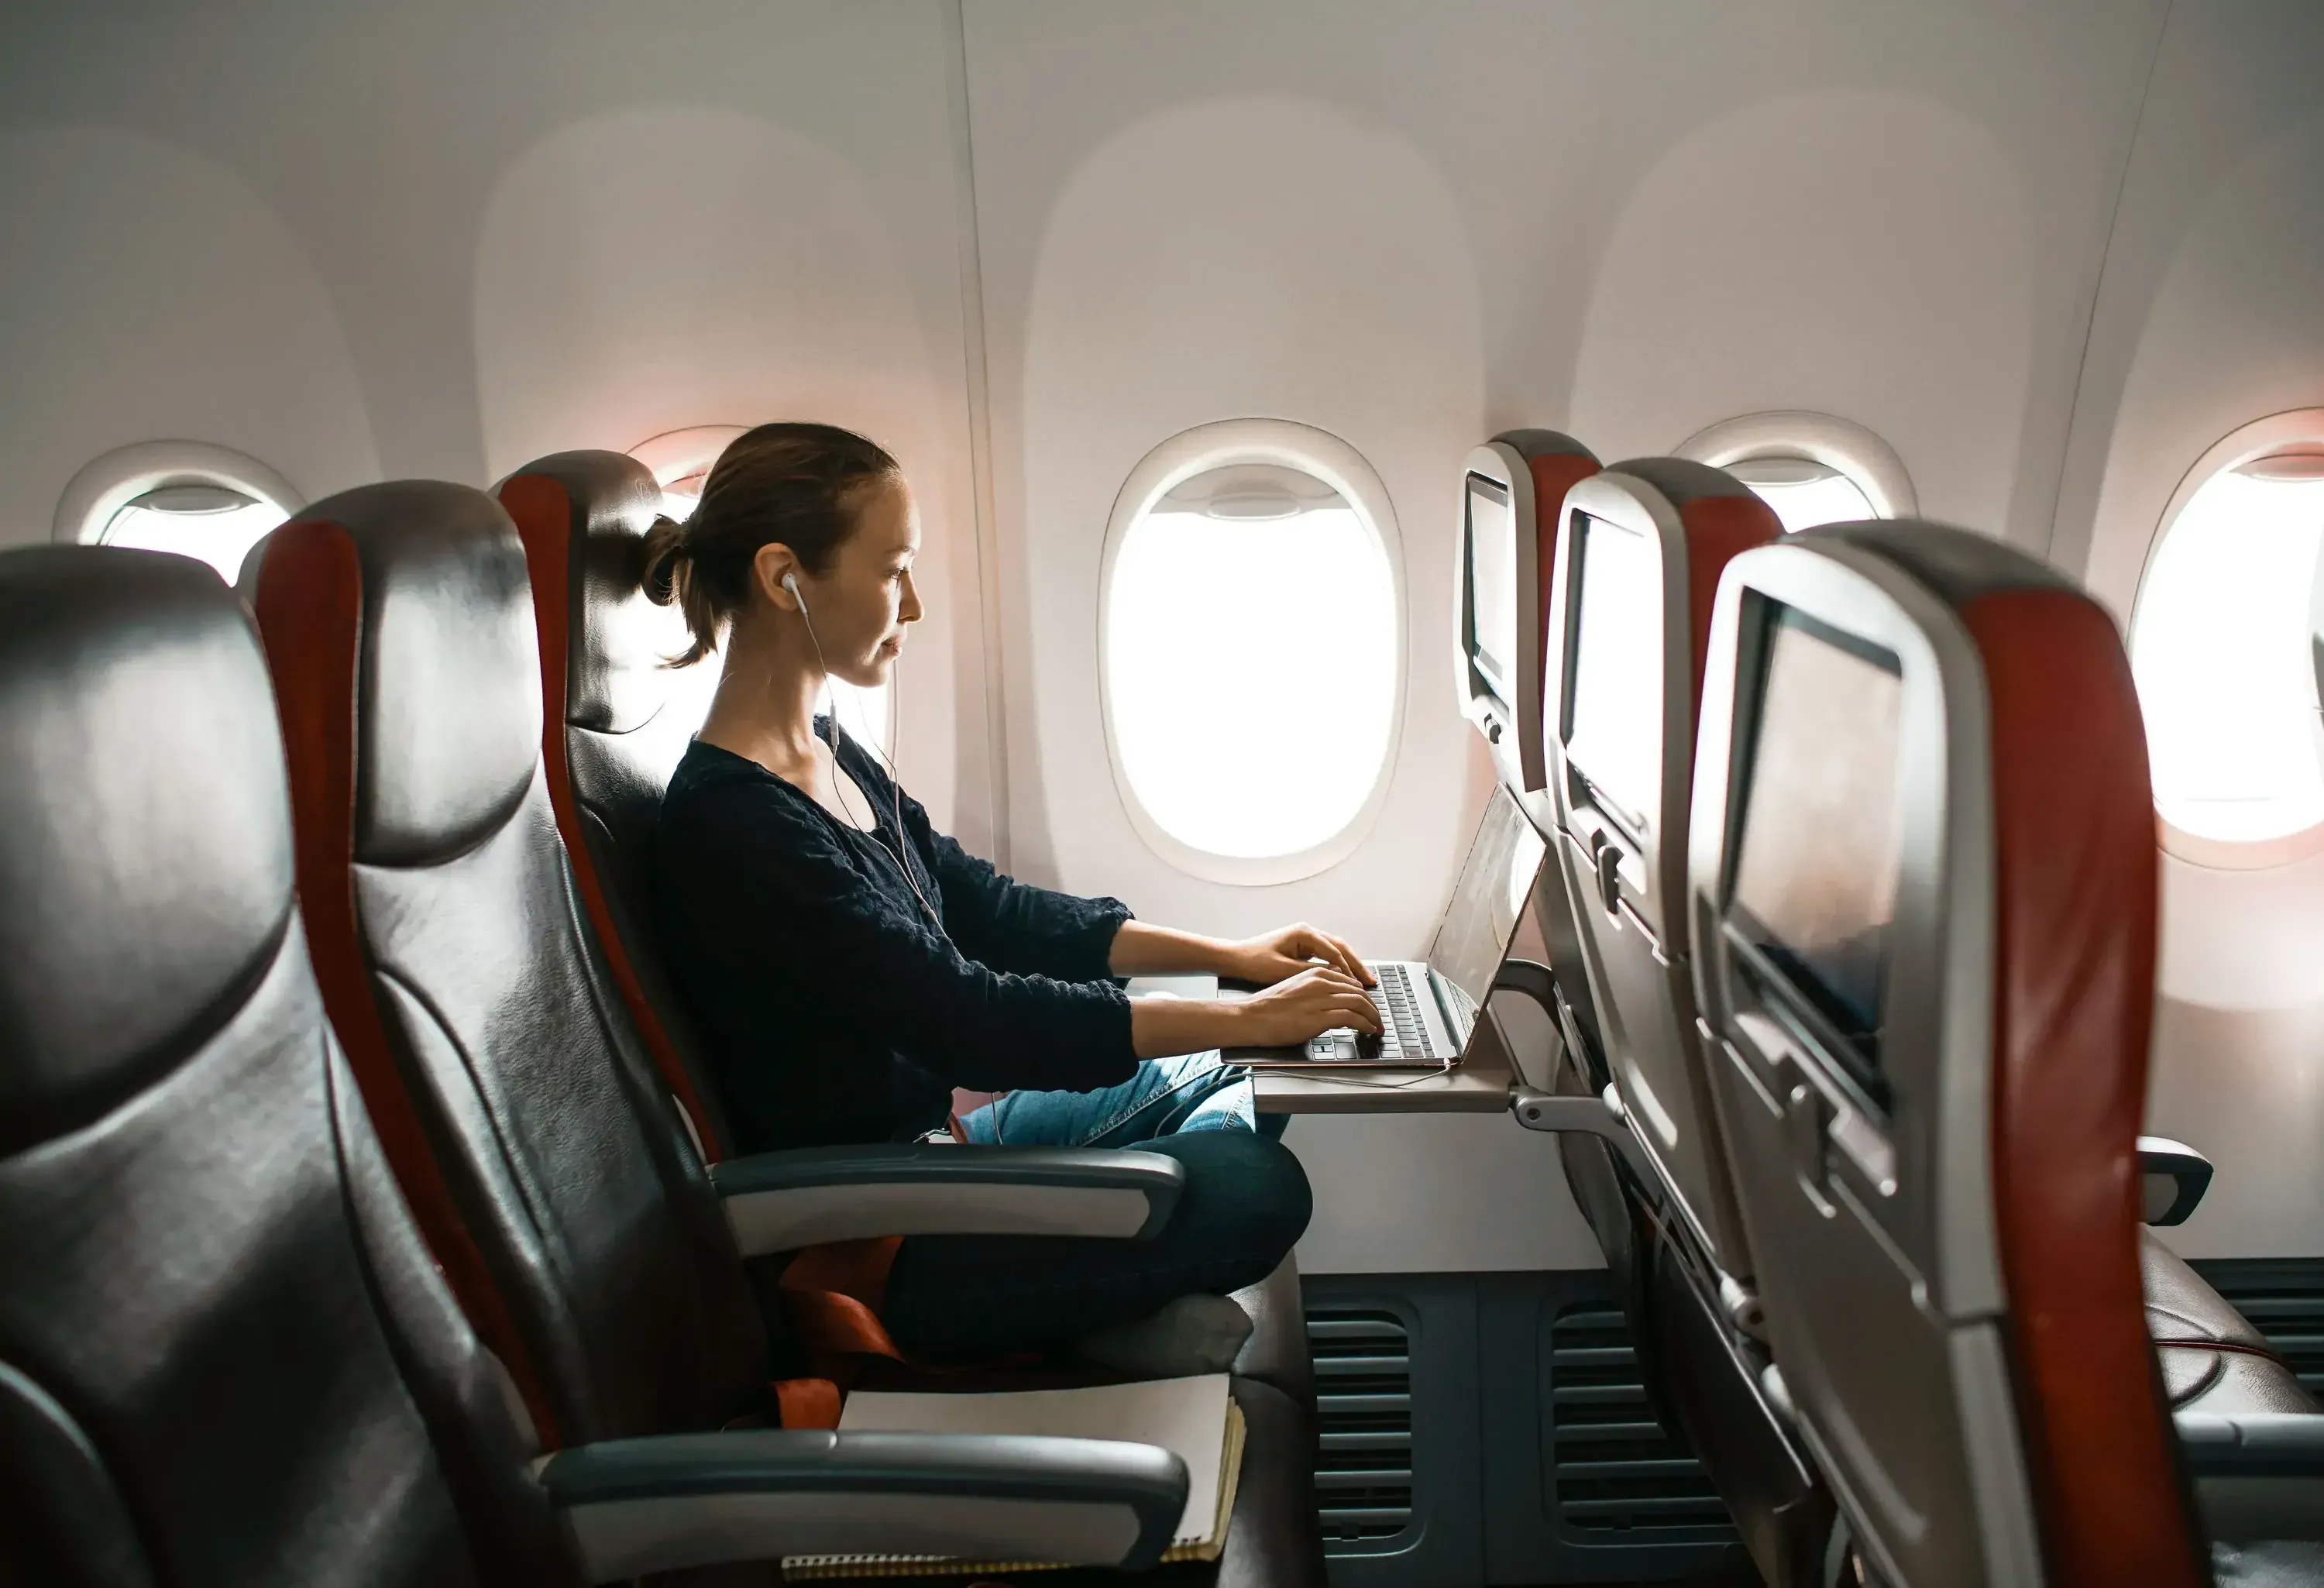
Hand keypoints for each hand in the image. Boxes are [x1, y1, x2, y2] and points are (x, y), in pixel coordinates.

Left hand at [1221, 923, 1374, 987]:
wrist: (1235, 958)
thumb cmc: (1254, 962)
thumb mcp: (1283, 970)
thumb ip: (1311, 972)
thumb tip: (1336, 976)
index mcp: (1304, 933)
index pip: (1334, 952)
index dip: (1349, 970)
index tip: (1360, 986)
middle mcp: (1307, 932)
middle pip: (1340, 947)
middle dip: (1356, 965)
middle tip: (1371, 981)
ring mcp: (1305, 938)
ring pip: (1335, 951)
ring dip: (1349, 965)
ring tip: (1364, 981)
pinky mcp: (1301, 946)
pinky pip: (1325, 955)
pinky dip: (1337, 966)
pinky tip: (1345, 978)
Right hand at [1228, 966, 1382, 1046]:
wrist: (1251, 1017)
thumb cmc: (1269, 1007)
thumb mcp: (1295, 988)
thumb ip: (1316, 991)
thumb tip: (1333, 1002)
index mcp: (1316, 973)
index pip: (1350, 982)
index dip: (1364, 996)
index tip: (1368, 1007)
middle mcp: (1322, 982)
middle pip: (1359, 992)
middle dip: (1373, 1007)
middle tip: (1378, 1019)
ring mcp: (1322, 998)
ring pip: (1360, 1003)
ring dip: (1373, 1017)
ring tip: (1377, 1027)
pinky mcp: (1321, 1017)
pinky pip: (1353, 1018)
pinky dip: (1366, 1024)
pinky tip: (1368, 1030)